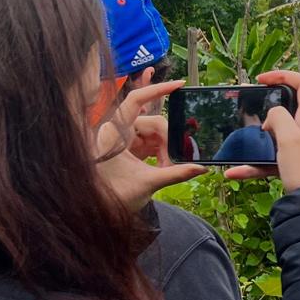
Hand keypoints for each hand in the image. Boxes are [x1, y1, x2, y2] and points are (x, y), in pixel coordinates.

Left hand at [96, 79, 204, 210]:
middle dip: (168, 140)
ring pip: (154, 133)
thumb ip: (176, 174)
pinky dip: (161, 152)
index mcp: (114, 133)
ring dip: (165, 149)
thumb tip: (202, 168)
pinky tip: (164, 165)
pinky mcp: (129, 149)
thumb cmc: (113, 198)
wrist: (98, 214)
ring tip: (166, 169)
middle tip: (171, 163)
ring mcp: (124, 140)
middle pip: (153, 121)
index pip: (135, 100)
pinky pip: (151, 142)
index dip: (157, 89)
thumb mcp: (147, 184)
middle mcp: (117, 132)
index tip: (179, 85)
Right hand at [224, 71, 299, 192]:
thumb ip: (278, 118)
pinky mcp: (295, 165)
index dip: (284, 76)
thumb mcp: (289, 138)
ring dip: (258, 137)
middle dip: (267, 105)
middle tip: (249, 106)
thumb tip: (272, 116)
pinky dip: (254, 165)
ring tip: (240, 138)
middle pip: (289, 108)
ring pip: (276, 136)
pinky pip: (271, 160)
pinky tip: (235, 173)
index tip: (262, 80)